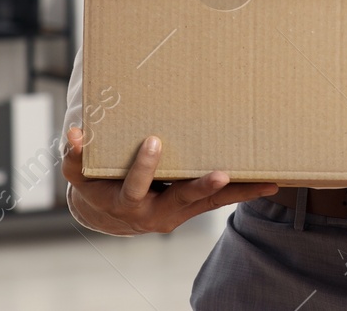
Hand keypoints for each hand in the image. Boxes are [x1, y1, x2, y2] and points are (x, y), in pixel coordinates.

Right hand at [61, 126, 278, 234]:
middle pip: (181, 200)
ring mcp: (179, 212)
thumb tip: (76, 133)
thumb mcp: (79, 173)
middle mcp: (155, 213)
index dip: (144, 167)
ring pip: (209, 203)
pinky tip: (271, 184)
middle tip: (220, 171)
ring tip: (266, 183)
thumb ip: (75, 155)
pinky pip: (220, 200)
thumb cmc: (96, 184)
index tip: (154, 141)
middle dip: (200, 186)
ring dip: (237, 192)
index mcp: (126, 202)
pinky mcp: (194, 207)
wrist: (111, 214)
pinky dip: (243, 192)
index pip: (134, 187)